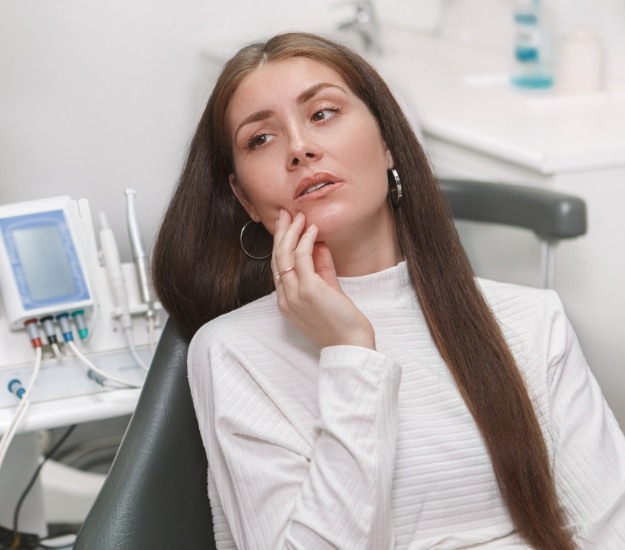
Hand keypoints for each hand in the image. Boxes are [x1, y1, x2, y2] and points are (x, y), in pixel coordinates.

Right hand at [272, 209, 375, 349]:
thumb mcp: (327, 290)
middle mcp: (285, 297)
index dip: (281, 243)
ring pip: (284, 254)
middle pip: (276, 257)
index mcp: (286, 301)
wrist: (350, 344)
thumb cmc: (341, 322)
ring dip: (291, 232)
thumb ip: (321, 268)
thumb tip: (318, 244)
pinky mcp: (308, 290)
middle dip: (281, 232)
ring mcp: (294, 294)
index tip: (286, 225)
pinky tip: (312, 229)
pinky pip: (302, 257)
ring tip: (299, 216)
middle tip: (286, 213)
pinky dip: (305, 240)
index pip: (278, 266)